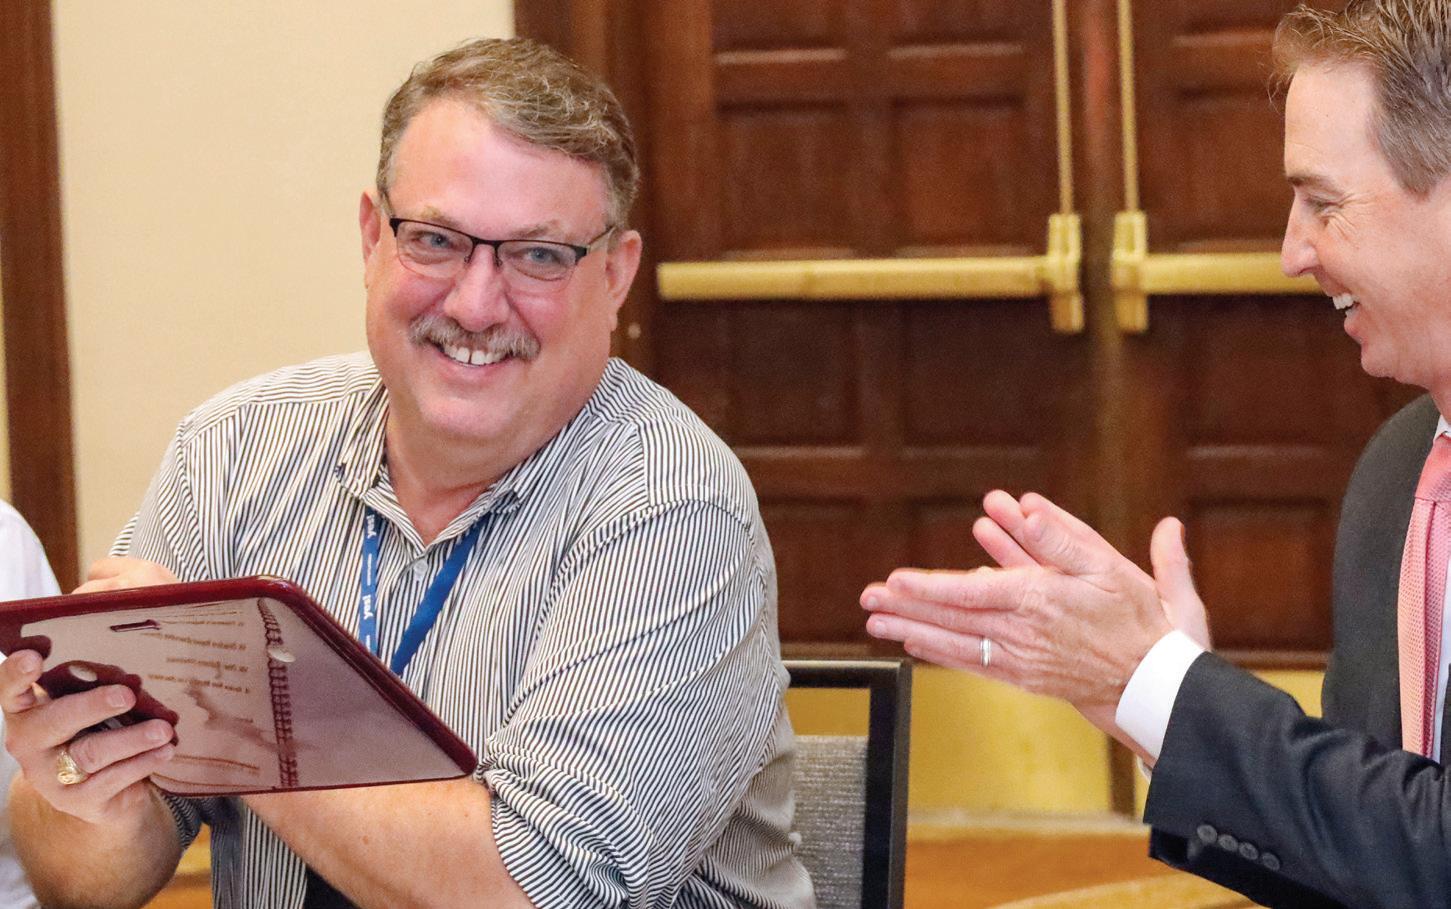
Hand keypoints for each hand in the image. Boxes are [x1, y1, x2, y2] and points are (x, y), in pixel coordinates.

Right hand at [3, 557, 178, 822]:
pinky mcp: (80, 801)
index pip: (11, 686)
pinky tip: (168, 749)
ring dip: (130, 738)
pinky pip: (113, 782)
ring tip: (165, 728)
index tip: (33, 656)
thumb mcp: (102, 678)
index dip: (18, 673)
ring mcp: (52, 775)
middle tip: (126, 693)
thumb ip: (100, 637)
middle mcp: (30, 739)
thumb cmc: (107, 716)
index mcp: (29, 703)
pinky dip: (144, 763)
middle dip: (90, 706)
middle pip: (52, 721)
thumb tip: (107, 585)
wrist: (112, 786)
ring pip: (89, 755)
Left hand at [860, 492, 1202, 711]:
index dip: (929, 587)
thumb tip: (1028, 507)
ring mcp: (1018, 659)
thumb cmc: (1135, 619)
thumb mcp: (1107, 566)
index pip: (969, 594)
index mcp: (1037, 601)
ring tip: (876, 622)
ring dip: (911, 631)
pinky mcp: (1021, 677)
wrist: (1152, 682)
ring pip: (954, 644)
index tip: (896, 580)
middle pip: (950, 620)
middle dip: (905, 608)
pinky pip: (971, 664)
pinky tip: (915, 642)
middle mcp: (1020, 634)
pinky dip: (939, 653)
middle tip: (868, 600)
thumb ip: (1063, 538)